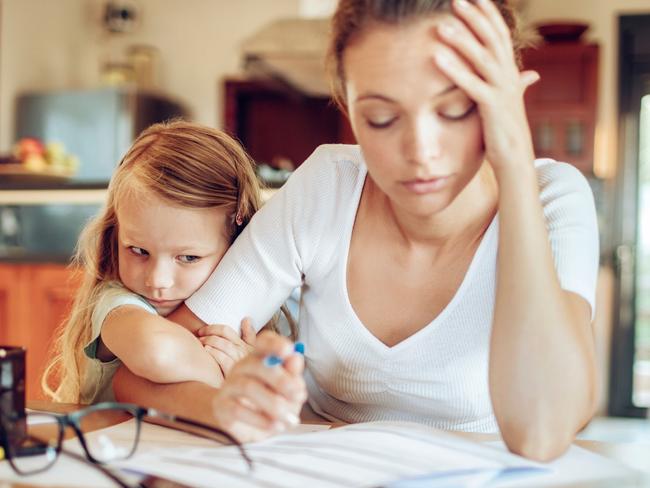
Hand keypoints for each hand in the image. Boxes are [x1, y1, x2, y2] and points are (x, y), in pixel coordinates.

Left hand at [198, 318, 256, 376]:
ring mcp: (239, 363)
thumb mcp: (252, 353)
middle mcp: (243, 353)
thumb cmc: (247, 372)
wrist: (248, 396)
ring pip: (223, 346)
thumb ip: (249, 336)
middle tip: (199, 337)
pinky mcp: (235, 374)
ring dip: (209, 342)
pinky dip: (214, 353)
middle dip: (208, 334)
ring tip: (201, 344)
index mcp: (246, 346)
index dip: (212, 328)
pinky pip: (223, 359)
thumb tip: (246, 319)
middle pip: (223, 337)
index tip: (201, 331)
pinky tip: (206, 352)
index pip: (227, 331)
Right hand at [210, 331, 306, 442]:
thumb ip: (292, 376)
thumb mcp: (287, 391)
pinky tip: (275, 426)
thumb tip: (295, 359)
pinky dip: (260, 419)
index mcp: (259, 358)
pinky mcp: (222, 407)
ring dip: (273, 403)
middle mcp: (242, 368)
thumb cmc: (268, 403)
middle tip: (299, 395)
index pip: (263, 342)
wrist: (244, 427)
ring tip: (288, 417)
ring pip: (247, 387)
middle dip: (281, 380)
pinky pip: (238, 410)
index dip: (275, 343)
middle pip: (256, 364)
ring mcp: (229, 386)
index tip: (289, 350)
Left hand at [433, 0, 538, 172]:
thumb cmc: (507, 131)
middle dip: (474, 18)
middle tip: (456, 0)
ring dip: (462, 39)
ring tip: (442, 25)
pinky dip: (454, 69)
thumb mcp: (511, 103)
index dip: (488, 15)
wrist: (516, 159)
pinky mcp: (492, 108)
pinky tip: (437, 56)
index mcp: (510, 73)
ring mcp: (502, 91)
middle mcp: (509, 77)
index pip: (500, 36)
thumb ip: (516, 85)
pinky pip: (471, 84)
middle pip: (492, 39)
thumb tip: (529, 74)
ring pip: (483, 58)